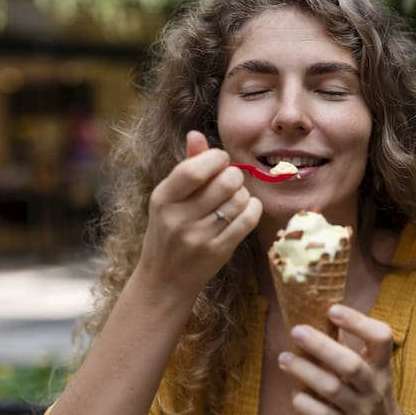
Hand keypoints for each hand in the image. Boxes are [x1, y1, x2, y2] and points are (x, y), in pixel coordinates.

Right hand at [134, 130, 262, 300]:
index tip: (221, 160)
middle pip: (225, 182)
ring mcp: (198, 238)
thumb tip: (196, 133)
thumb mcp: (168, 199)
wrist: (164, 281)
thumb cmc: (168, 232)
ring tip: (234, 199)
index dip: (216, 158)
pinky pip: (248, 220)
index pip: (194, 169)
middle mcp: (178, 219)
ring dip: (243, 194)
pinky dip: (253, 210)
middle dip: (234, 176)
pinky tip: (246, 210)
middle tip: (230, 181)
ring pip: (240, 200)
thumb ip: (185, 166)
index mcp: (162, 199)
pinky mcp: (217, 252)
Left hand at [277, 304, 406, 414]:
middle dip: (321, 347)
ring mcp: (360, 409)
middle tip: (296, 331)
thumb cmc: (370, 388)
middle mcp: (374, 385)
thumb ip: (348, 344)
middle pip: (351, 365)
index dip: (358, 322)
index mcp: (381, 363)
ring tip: (284, 358)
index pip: (381, 337)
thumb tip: (314, 312)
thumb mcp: (371, 366)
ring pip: (333, 389)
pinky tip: (295, 393)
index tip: (332, 309)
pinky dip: (305, 403)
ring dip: (305, 371)